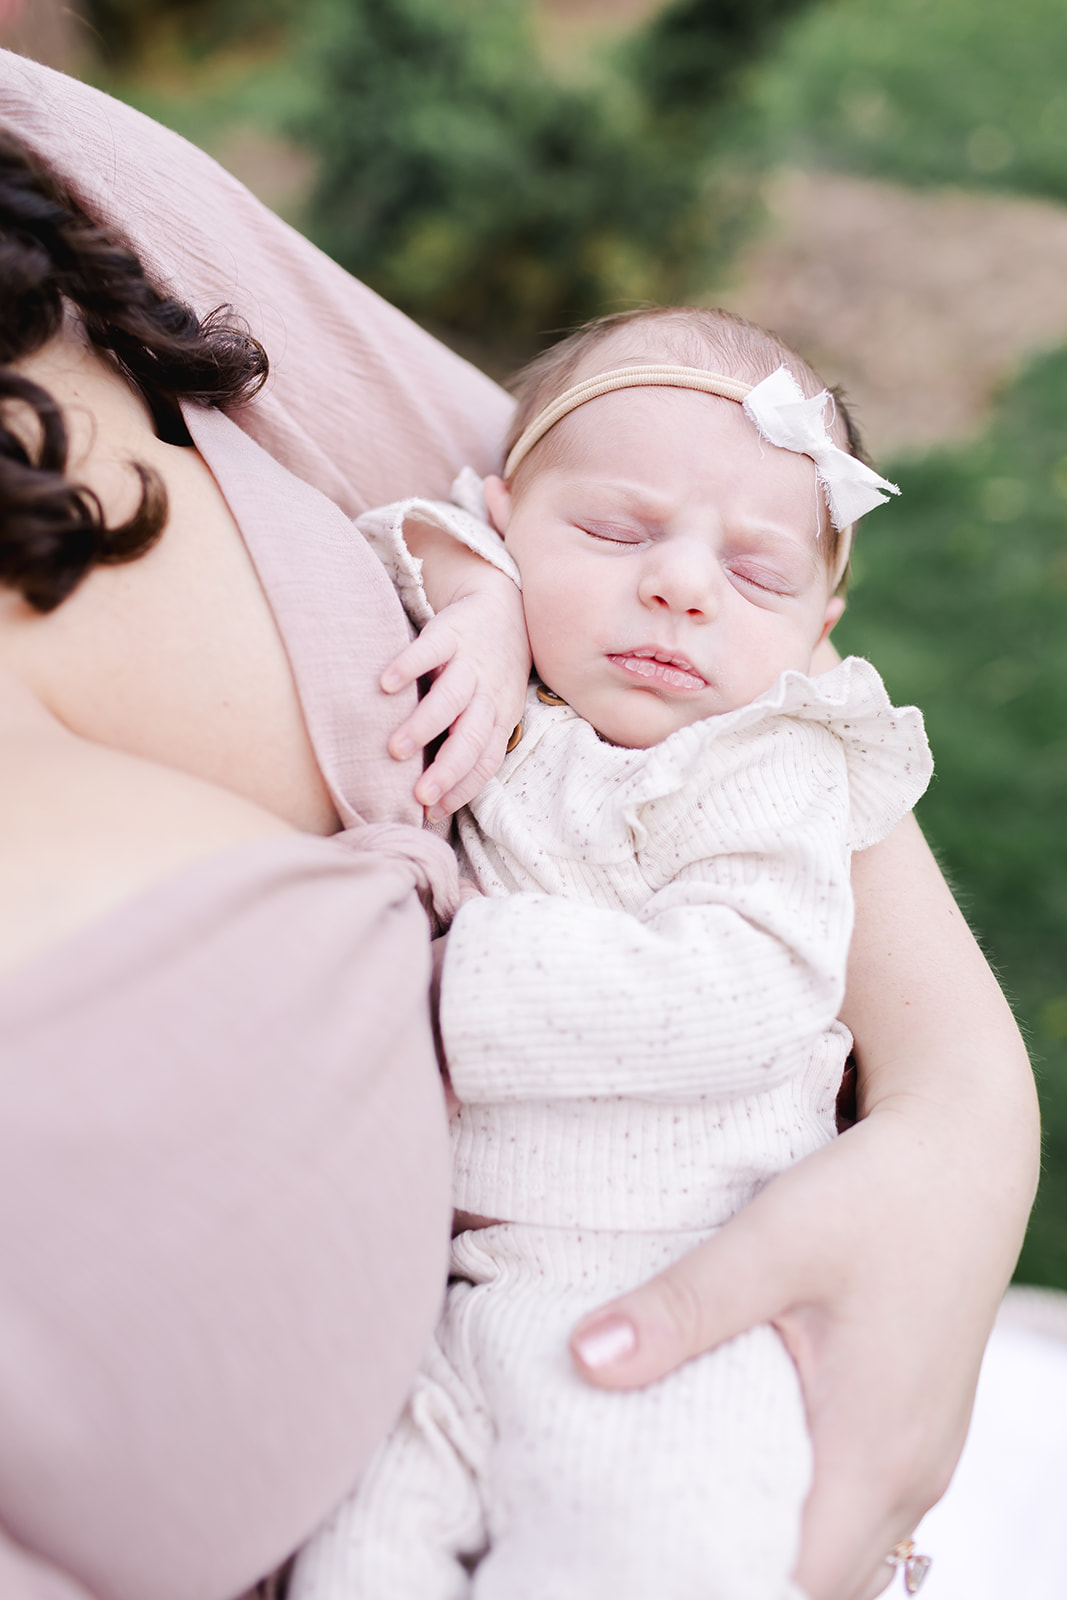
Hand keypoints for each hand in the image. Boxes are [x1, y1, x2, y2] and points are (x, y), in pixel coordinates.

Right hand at [381, 581, 529, 817]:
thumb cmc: (491, 670)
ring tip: (395, 750)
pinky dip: (409, 666)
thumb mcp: (494, 706)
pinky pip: (431, 649)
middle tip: (418, 794)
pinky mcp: (451, 632)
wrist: (503, 605)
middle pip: (470, 738)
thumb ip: (471, 739)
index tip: (434, 810)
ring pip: (452, 698)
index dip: (463, 787)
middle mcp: (489, 693)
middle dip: (446, 769)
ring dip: (424, 726)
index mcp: (500, 716)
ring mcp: (471, 662)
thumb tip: (438, 789)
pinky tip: (386, 684)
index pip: (485, 760)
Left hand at [569, 1108, 989, 1598]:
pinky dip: (803, 1501)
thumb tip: (584, 1358)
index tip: (644, 1541)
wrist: (964, 1153)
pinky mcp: (915, 1427)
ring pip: (845, 1547)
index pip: (797, 1580)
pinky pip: (859, 1504)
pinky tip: (741, 1451)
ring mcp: (921, 1455)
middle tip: (645, 1518)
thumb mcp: (772, 1240)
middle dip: (733, 1561)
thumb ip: (683, 1307)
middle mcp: (910, 1474)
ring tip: (683, 1491)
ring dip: (770, 1533)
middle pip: (819, 1579)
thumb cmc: (879, 1194)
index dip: (718, 1572)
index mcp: (876, 1452)